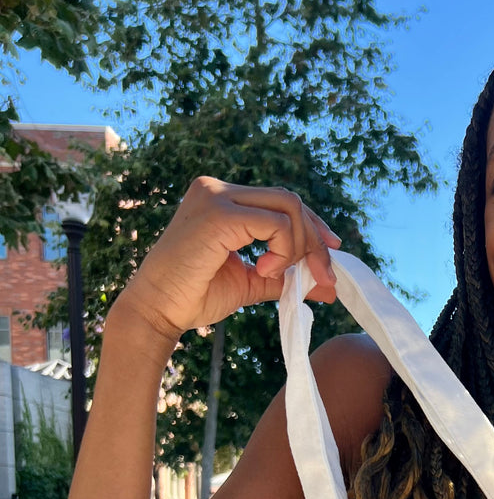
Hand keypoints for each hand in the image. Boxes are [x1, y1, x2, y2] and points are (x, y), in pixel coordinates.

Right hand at [115, 176, 339, 341]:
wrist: (158, 309)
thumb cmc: (196, 295)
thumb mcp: (251, 281)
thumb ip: (285, 277)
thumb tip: (326, 286)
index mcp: (223, 200)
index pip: (280, 201)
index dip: (312, 226)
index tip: (330, 253)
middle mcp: (218, 189)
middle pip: (289, 201)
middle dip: (315, 240)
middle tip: (324, 277)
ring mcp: (216, 197)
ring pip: (288, 209)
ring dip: (300, 248)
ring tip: (277, 275)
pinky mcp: (219, 214)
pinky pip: (276, 225)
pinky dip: (283, 251)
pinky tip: (265, 270)